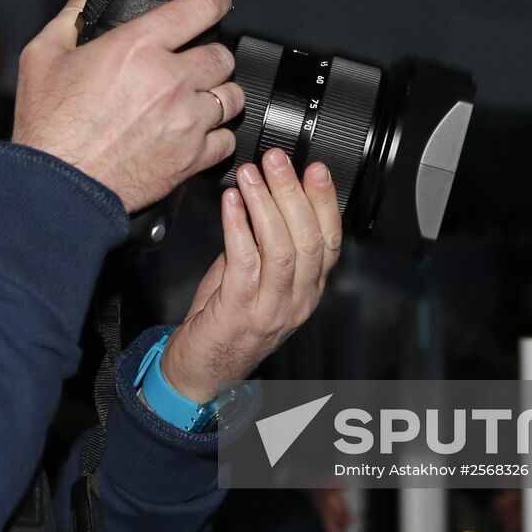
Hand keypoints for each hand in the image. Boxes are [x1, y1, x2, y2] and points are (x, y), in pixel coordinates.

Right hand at [11, 0, 244, 213]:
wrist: (58, 186)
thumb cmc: (49, 127)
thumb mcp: (42, 57)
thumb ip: (68, 19)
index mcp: (137, 48)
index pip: (198, 9)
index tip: (219, 0)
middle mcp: (170, 79)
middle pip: (221, 55)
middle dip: (211, 55)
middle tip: (195, 63)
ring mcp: (186, 120)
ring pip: (232, 96)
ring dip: (220, 94)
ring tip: (202, 98)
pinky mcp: (192, 157)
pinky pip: (226, 139)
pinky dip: (217, 136)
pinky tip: (198, 133)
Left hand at [160, 148, 342, 401]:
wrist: (201, 372)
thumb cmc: (226, 323)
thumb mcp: (256, 279)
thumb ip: (263, 244)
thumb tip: (262, 198)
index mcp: (308, 290)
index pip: (330, 240)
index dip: (325, 201)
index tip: (315, 169)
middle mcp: (297, 300)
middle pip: (307, 238)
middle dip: (293, 191)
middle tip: (277, 160)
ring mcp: (272, 308)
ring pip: (281, 247)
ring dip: (265, 203)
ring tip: (251, 173)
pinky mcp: (240, 311)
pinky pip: (245, 260)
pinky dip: (238, 225)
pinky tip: (231, 202)